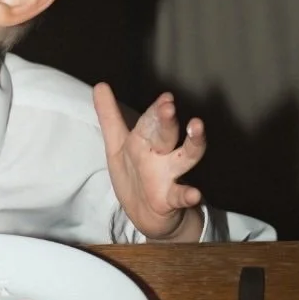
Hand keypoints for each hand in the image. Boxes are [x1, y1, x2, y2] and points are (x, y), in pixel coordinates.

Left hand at [93, 83, 205, 241]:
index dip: (156, 110)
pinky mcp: (170, 199)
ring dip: (193, 143)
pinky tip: (194, 194)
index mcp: (145, 140)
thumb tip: (100, 84)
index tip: (166, 97)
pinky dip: (188, 195)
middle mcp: (161, 154)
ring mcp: (169, 175)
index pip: (150, 121)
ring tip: (198, 127)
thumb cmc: (135, 173)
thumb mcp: (117, 145)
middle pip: (165, 134)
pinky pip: (180, 196)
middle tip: (168, 106)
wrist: (148, 215)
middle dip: (166, 120)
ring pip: (185, 157)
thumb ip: (110, 116)